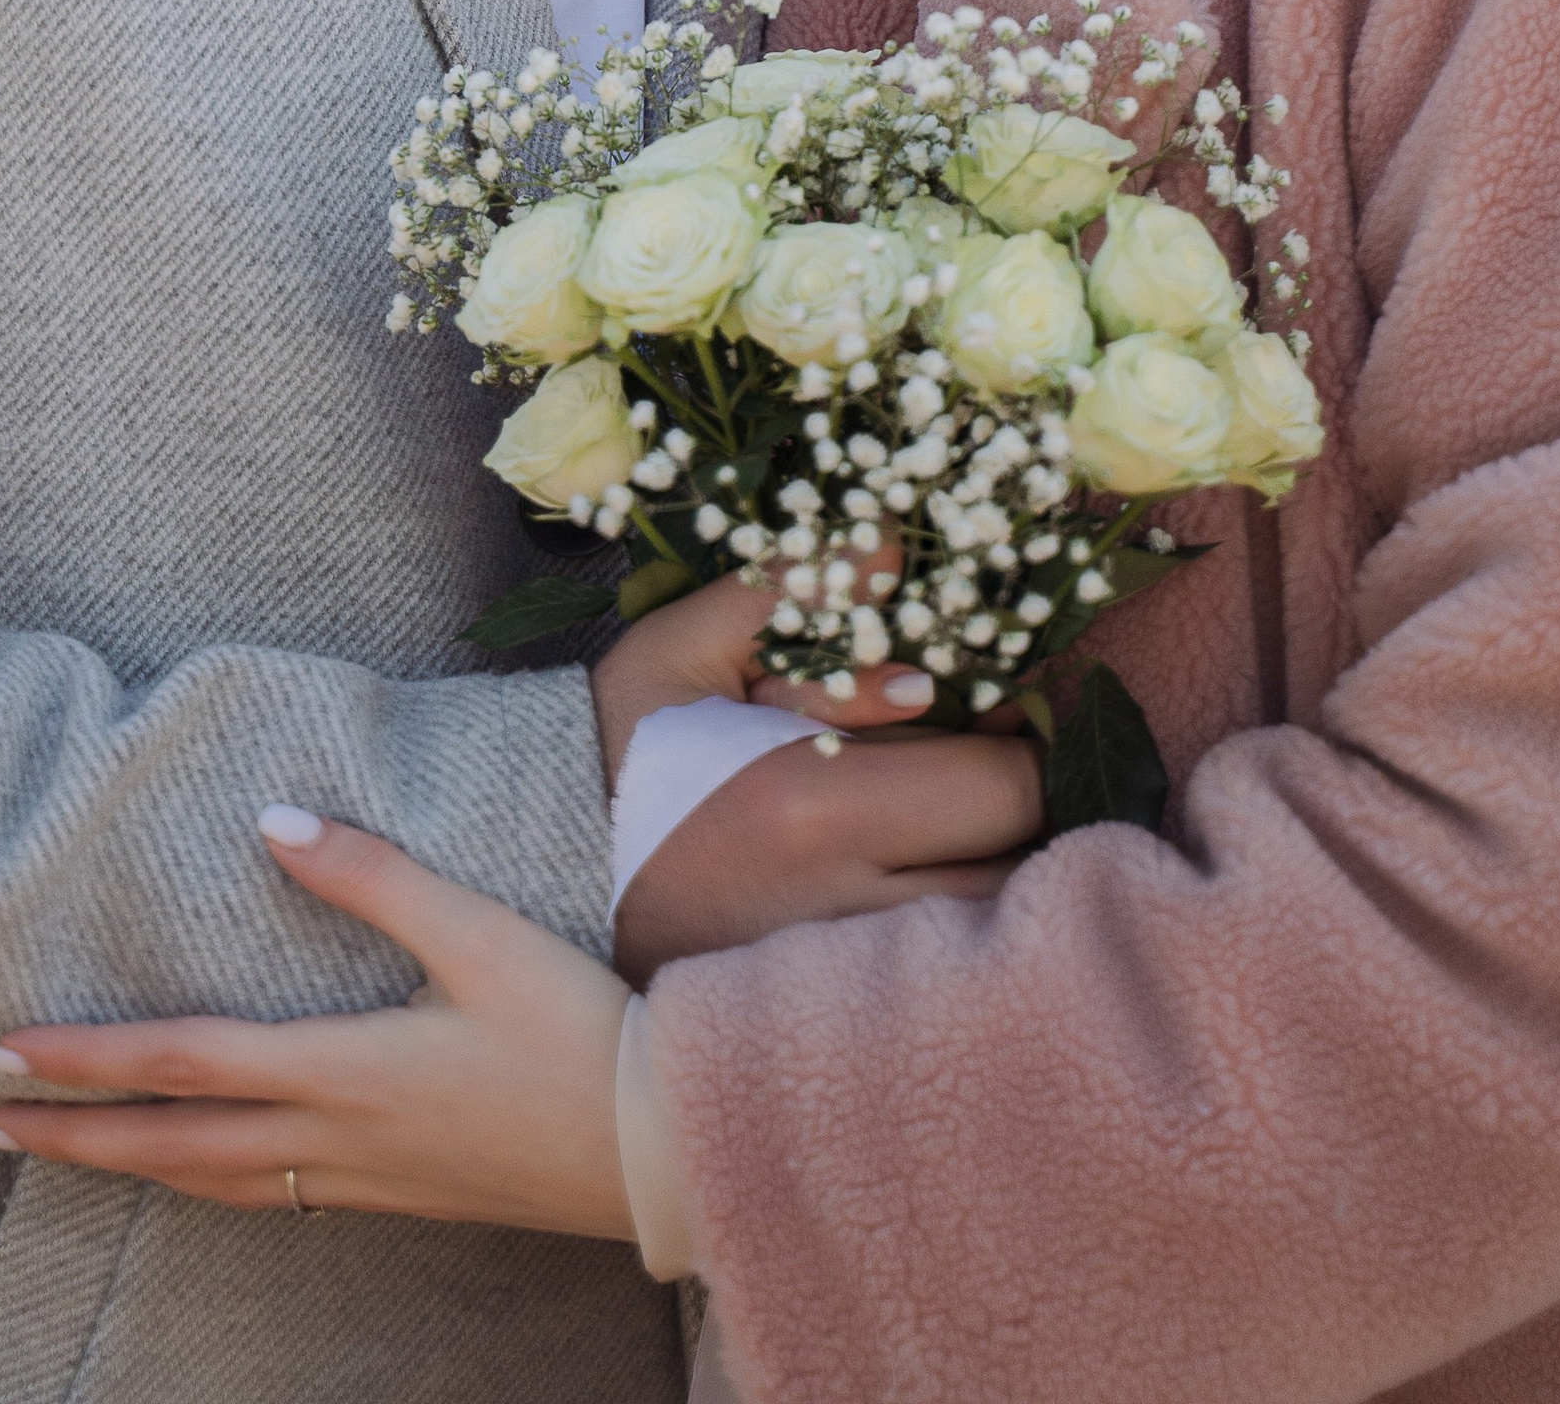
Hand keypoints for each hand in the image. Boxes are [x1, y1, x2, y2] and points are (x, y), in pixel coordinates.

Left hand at [0, 810, 629, 1237]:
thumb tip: (273, 822)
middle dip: (73, 1133)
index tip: (4, 1047)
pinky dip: (202, 1184)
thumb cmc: (575, 1029)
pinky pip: (265, 1197)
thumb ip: (374, 877)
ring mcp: (362, 1178)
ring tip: (61, 1149)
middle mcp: (335, 1136)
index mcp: (344, 1067)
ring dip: (126, 1163)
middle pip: (172, 1143)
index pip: (184, 1063)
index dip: (88, 1058)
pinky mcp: (395, 1194)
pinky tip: (196, 1170)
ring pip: (212, 1181)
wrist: (657, 1146)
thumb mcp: (480, 931)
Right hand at [590, 564, 1042, 979]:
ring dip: (989, 873)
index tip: (987, 712)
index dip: (1017, 741)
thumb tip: (898, 547)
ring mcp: (837, 977)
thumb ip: (794, 592)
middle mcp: (845, 910)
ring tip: (946, 820)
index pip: (1007, 788)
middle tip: (974, 762)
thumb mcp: (688, 645)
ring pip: (987, 935)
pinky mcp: (820, 1012)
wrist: (542, 869)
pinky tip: (909, 879)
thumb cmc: (623, 745)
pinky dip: (950, 932)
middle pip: (1017, 871)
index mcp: (820, 808)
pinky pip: (935, 978)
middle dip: (1013, 811)